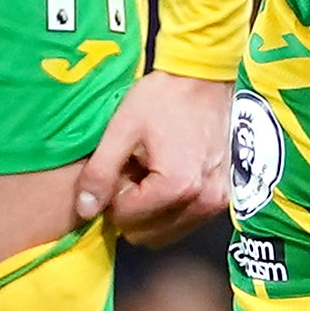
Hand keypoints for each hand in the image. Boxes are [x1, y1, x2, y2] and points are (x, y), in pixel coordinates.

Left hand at [73, 68, 234, 246]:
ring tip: (151, 171)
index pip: (125, 218)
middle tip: (134, 170)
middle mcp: (202, 203)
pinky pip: (186, 221)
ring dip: (150, 211)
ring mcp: (218, 204)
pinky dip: (171, 207)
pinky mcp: (225, 198)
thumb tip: (84, 211)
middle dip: (131, 208)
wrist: (206, 77)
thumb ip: (100, 173)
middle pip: (146, 234)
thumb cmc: (163, 97)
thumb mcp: (122, 129)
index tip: (121, 166)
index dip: (112, 195)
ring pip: (166, 233)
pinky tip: (169, 175)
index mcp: (176, 187)